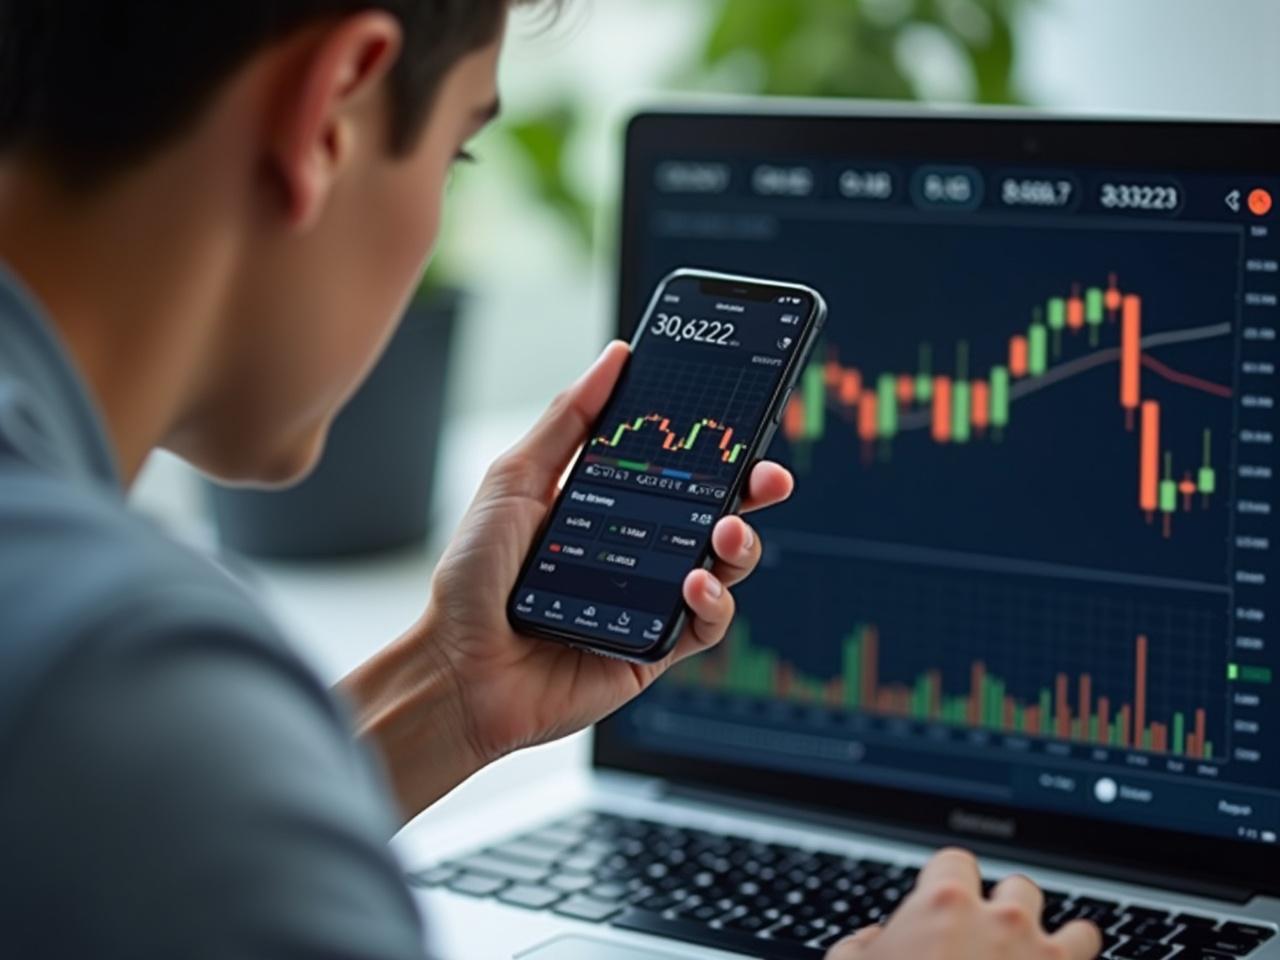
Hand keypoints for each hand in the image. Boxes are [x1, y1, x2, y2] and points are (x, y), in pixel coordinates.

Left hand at [422, 340, 792, 762]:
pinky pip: (706, 625)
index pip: (677, 466)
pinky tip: (693, 583)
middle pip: (714, 511)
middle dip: (751, 490)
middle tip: (767, 477)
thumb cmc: (473, 578)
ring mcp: (650, 600)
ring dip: (739, 544)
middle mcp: (637, 549)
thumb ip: (568, 419)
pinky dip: (713, 602)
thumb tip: (616, 358)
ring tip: (725, 531)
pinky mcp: (656, 650)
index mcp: (610, 504)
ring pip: (723, 567)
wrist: (456, 670)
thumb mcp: (516, 480)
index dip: (715, 444)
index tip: (742, 419)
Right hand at [826, 849, 1100, 959]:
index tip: (944, 907)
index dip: (948, 884)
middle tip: (992, 943)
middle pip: (1022, 890)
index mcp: (945, 904)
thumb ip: (862, 946)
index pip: (956, 862)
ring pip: (1080, 932)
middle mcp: (1004, 923)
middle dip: (1010, 912)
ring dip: (1064, 947)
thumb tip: (873, 940)